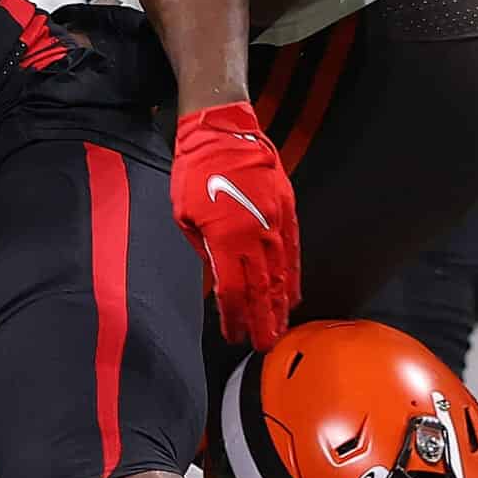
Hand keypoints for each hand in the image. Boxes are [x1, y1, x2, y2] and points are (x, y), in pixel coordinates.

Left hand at [171, 102, 299, 350]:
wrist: (224, 132)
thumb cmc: (196, 172)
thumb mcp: (184, 215)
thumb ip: (205, 251)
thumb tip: (217, 279)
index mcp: (227, 238)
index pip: (234, 291)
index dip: (235, 317)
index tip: (234, 336)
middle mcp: (256, 235)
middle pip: (263, 290)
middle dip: (264, 321)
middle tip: (266, 345)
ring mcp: (276, 223)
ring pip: (282, 274)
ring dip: (280, 306)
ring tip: (280, 328)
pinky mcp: (288, 211)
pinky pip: (293, 252)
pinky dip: (293, 276)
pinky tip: (292, 295)